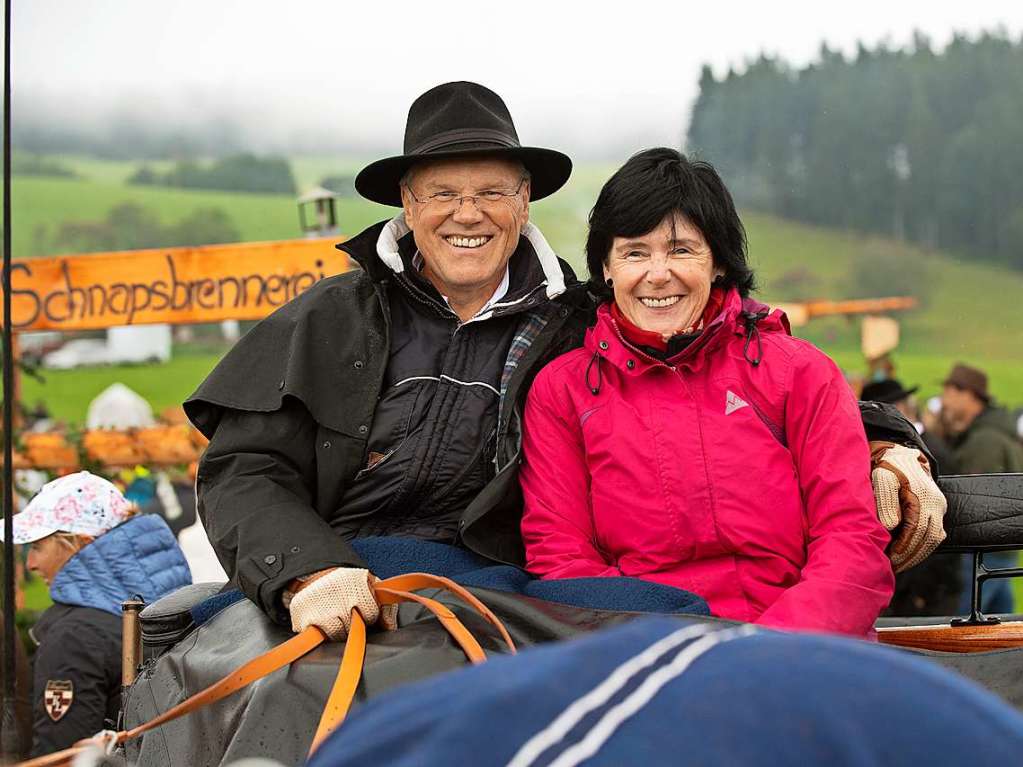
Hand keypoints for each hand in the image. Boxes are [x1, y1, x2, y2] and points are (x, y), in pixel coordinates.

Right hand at [288, 567, 380, 640]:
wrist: (315, 573)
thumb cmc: (347, 582)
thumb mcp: (370, 584)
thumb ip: (386, 604)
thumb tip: (391, 627)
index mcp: (355, 585)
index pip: (371, 614)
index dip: (369, 614)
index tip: (363, 609)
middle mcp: (336, 596)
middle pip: (354, 627)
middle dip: (354, 624)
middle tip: (348, 612)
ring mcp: (318, 608)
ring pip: (336, 635)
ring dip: (338, 631)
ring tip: (336, 616)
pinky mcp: (303, 618)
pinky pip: (317, 637)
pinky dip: (321, 633)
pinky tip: (323, 622)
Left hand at [869, 441, 947, 572]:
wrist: (900, 455)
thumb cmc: (887, 467)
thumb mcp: (881, 479)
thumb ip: (886, 501)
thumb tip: (891, 526)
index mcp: (923, 497)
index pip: (917, 529)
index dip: (905, 546)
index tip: (891, 558)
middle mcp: (936, 504)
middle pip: (929, 538)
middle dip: (911, 555)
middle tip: (893, 567)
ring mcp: (939, 508)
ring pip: (935, 539)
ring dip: (918, 554)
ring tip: (899, 565)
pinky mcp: (937, 510)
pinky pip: (935, 534)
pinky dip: (922, 547)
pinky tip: (908, 554)